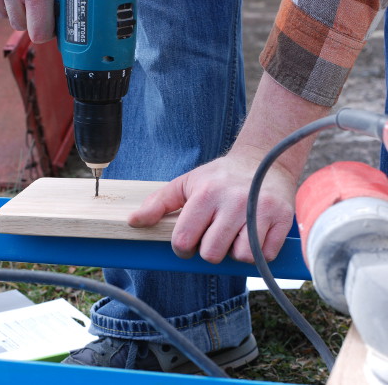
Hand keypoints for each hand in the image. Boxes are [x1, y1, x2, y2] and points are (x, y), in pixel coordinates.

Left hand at [128, 149, 295, 263]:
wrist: (265, 159)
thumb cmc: (220, 177)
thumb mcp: (186, 183)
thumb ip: (158, 203)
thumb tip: (133, 221)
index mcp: (206, 194)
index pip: (184, 240)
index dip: (183, 248)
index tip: (188, 242)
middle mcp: (234, 201)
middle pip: (212, 253)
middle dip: (209, 251)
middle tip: (213, 237)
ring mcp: (261, 210)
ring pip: (241, 257)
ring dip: (234, 252)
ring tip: (234, 235)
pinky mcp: (283, 219)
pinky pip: (265, 256)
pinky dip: (257, 253)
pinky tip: (252, 236)